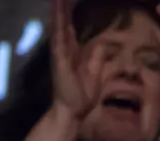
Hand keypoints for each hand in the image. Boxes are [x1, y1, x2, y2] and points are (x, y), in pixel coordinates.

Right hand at [50, 0, 103, 118]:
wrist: (72, 111)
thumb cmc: (82, 94)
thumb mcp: (96, 73)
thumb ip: (97, 59)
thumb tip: (102, 46)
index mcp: (72, 51)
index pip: (71, 26)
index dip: (70, 11)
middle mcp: (64, 48)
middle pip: (63, 21)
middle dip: (62, 5)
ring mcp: (60, 53)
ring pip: (60, 26)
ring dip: (58, 9)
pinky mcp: (60, 59)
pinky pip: (59, 37)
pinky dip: (58, 23)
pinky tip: (57, 11)